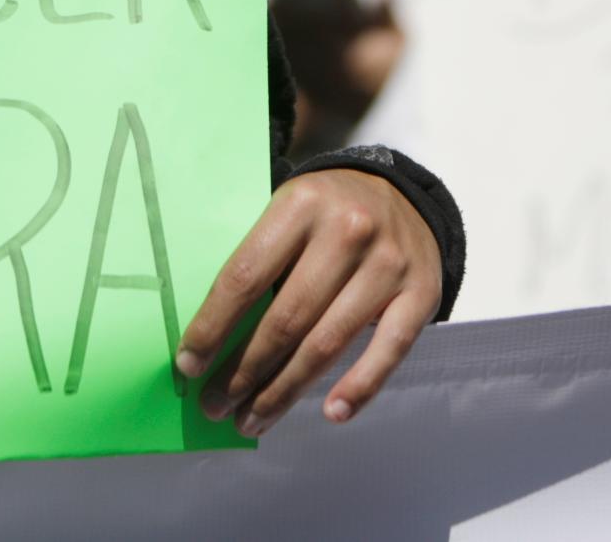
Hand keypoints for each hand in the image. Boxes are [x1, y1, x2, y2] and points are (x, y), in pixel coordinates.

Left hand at [175, 169, 439, 437]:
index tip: (189, 365)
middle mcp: (346, 232)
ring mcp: (388, 265)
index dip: (213, 326)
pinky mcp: (422, 294)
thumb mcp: (286, 211)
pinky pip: (388, 351)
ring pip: (328, 343)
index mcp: (299, 205)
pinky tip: (331, 412)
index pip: (245, 277)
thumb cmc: (324, 211)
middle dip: (244, 371)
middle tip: (215, 404)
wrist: (401, 192)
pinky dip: (359, 387)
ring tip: (253, 419)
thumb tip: (211, 337)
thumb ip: (258, 260)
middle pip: (285, 319)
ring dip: (285, 390)